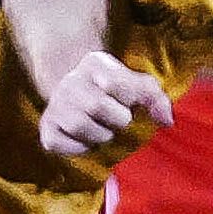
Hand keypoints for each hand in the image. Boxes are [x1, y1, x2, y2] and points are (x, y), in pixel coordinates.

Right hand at [35, 51, 173, 159]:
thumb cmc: (114, 92)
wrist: (76, 93)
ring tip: (103, 130)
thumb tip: (166, 121)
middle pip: (98, 106)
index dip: (129, 100)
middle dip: (117, 120)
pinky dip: (79, 149)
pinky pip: (62, 144)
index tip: (129, 102)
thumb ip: (155, 98)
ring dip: (100, 136)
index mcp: (94, 64)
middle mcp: (70, 81)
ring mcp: (55, 105)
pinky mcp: (46, 128)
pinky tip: (86, 140)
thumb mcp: (136, 85)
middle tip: (117, 120)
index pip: (117, 84)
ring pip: (80, 126)